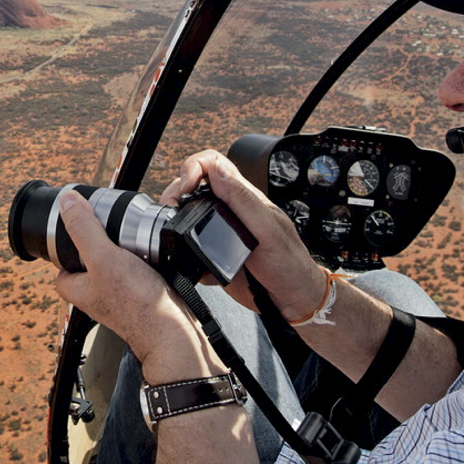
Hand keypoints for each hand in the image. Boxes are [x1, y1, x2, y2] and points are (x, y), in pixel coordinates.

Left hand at [51, 191, 215, 383]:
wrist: (171, 330)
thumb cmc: (135, 303)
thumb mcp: (102, 257)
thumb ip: (83, 229)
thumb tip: (67, 202)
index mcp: (75, 288)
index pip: (61, 258)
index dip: (69, 238)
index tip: (82, 222)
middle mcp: (94, 293)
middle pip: (90, 255)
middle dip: (103, 239)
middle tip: (114, 229)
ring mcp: (117, 295)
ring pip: (115, 261)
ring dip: (126, 248)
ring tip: (136, 242)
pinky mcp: (138, 295)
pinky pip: (136, 269)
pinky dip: (144, 259)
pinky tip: (153, 255)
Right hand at [162, 150, 327, 321]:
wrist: (290, 299)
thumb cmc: (289, 263)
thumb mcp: (267, 229)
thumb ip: (242, 199)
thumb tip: (217, 171)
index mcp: (244, 196)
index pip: (213, 163)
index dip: (194, 166)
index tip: (187, 185)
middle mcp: (229, 210)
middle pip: (193, 186)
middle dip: (176, 191)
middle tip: (173, 209)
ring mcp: (220, 232)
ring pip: (188, 214)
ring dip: (175, 219)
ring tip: (174, 230)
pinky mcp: (213, 255)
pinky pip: (189, 247)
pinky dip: (182, 251)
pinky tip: (189, 260)